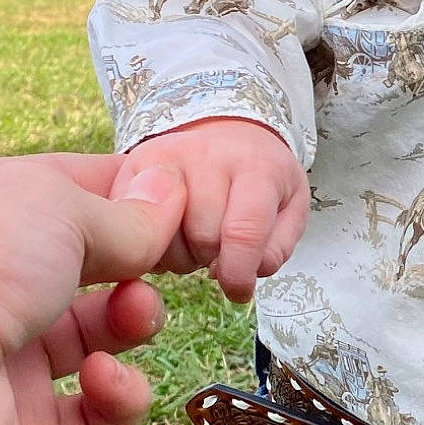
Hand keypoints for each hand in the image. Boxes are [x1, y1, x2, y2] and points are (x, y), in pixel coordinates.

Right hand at [122, 117, 308, 301]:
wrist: (226, 133)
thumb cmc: (260, 178)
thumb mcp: (290, 207)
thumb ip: (277, 247)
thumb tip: (246, 274)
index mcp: (256, 165)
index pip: (244, 231)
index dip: (239, 273)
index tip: (238, 291)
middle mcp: (206, 153)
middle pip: (202, 239)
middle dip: (212, 258)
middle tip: (218, 245)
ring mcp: (165, 156)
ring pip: (164, 239)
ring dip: (181, 255)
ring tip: (195, 235)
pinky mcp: (132, 163)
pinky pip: (133, 228)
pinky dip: (152, 244)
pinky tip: (170, 230)